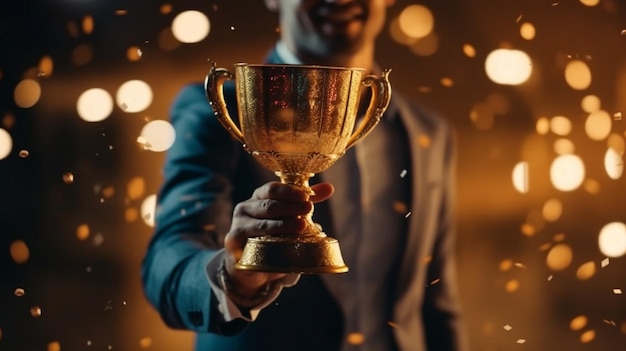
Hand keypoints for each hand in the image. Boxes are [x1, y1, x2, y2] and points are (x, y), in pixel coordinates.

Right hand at [223, 181, 333, 300]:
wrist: (249, 266)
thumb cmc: (270, 237)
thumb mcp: (288, 218)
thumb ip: (304, 202)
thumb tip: (329, 188)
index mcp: (258, 198)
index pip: (272, 189)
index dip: (289, 192)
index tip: (306, 197)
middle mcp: (245, 208)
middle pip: (268, 205)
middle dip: (290, 207)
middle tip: (308, 210)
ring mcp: (238, 226)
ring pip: (262, 225)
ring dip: (283, 225)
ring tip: (301, 226)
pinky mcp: (234, 244)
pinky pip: (253, 243)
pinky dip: (269, 244)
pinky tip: (282, 245)